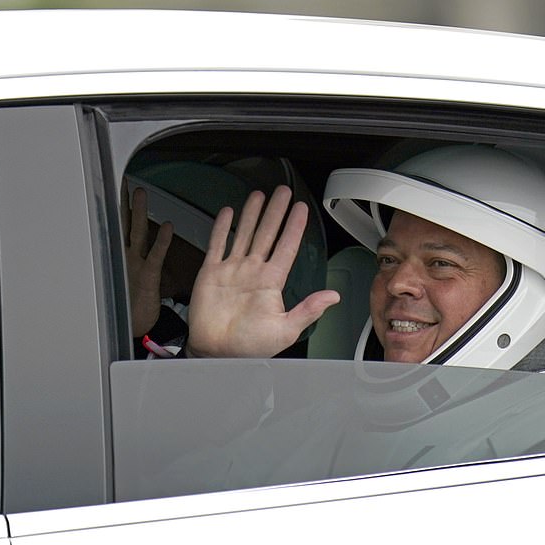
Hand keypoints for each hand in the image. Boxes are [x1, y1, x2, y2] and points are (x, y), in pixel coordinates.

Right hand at [122, 179, 172, 337]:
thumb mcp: (135, 277)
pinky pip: (155, 256)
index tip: (121, 185)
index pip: (123, 224)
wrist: (136, 328)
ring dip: (138, 214)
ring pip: (136, 234)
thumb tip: (143, 240)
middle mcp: (126, 257)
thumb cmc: (136, 304)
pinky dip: (161, 241)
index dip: (123, 205)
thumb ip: (139, 257)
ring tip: (140, 194)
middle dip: (124, 202)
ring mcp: (134, 266)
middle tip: (123, 181)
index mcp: (124, 255)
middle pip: (124, 224)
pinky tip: (166, 227)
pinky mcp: (147, 277)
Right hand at [186, 185, 339, 357]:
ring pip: (244, 234)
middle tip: (283, 192)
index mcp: (271, 282)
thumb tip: (333, 296)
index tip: (301, 209)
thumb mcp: (285, 330)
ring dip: (252, 214)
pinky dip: (222, 228)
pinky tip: (228, 213)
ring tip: (258, 195)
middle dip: (275, 212)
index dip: (294, 226)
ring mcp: (232, 270)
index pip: (286, 246)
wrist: (216, 353)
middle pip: (267, 233)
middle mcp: (253, 271)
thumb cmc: (249, 346)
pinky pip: (217, 245)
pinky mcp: (211, 273)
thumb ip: (308, 311)